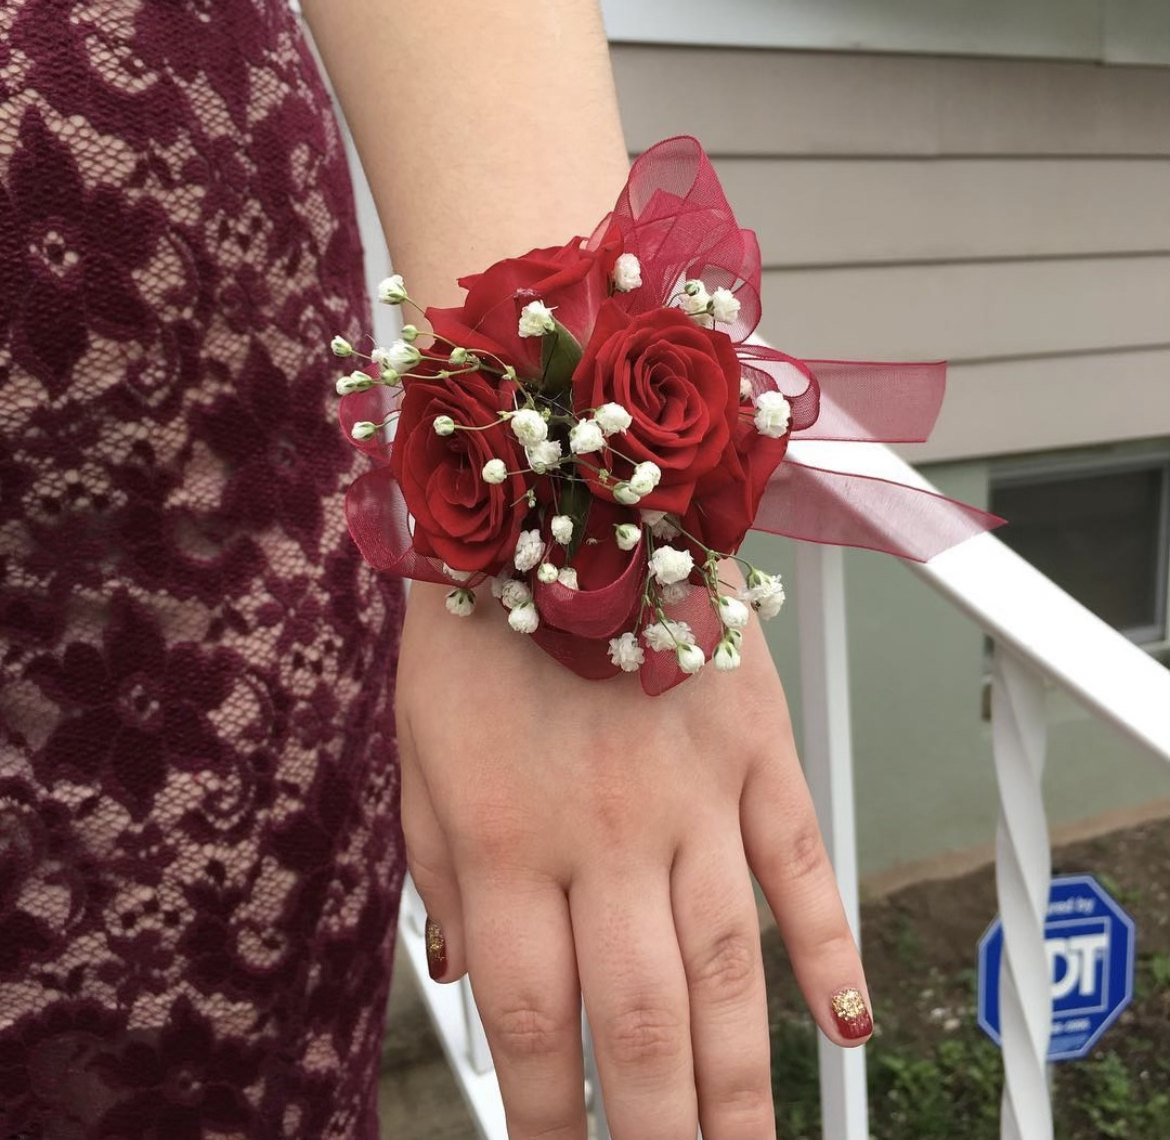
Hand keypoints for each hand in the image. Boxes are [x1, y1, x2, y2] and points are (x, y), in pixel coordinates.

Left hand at [396, 579, 870, 1139]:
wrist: (555, 500)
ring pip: (728, 967)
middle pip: (641, 1022)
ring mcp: (691, 792)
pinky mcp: (752, 746)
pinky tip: (843, 1026)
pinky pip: (799, 860)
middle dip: (657, 1133)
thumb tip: (467, 981)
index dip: (545, 1122)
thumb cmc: (474, 630)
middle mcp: (603, 834)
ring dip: (744, 1081)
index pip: (532, 1022)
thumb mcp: (420, 751)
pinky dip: (827, 946)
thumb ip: (440, 871)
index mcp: (503, 839)